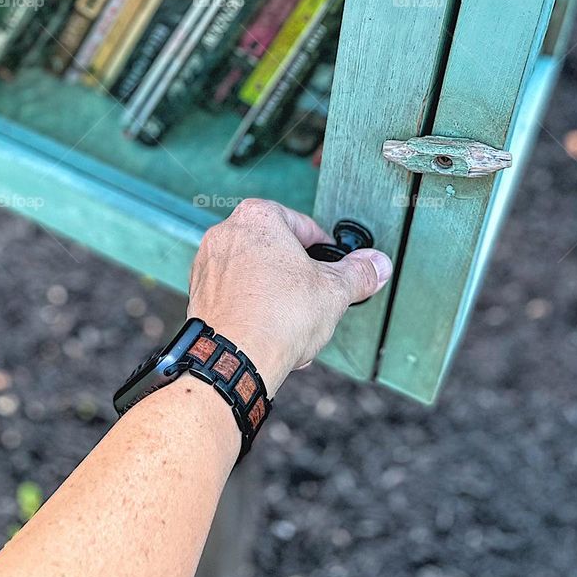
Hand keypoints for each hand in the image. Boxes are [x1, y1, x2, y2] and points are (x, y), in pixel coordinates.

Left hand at [187, 199, 392, 396]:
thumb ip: (358, 273)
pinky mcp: (199, 293)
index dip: (323, 248)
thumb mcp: (334, 291)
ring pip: (255, 273)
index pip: (302, 224)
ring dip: (277, 295)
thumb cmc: (277, 317)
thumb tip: (376, 264)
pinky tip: (273, 333)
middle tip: (314, 297)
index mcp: (258, 217)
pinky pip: (236, 294)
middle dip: (297, 276)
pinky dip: (254, 308)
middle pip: (276, 249)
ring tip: (295, 322)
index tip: (332, 264)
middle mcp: (227, 233)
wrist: (234, 360)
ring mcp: (209, 263)